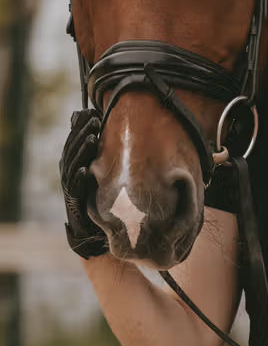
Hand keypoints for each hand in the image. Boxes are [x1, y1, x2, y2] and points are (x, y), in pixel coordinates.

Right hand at [59, 109, 108, 258]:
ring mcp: (73, 190)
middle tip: (92, 118)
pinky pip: (77, 190)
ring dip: (82, 151)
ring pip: (74, 166)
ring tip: (92, 136)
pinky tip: (87, 169)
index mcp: (78, 166)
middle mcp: (73, 176)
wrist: (104, 234)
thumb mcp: (112, 175)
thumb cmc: (110, 200)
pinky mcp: (76, 205)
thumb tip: (116, 134)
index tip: (91, 112)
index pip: (76, 142)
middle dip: (82, 134)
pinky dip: (81, 178)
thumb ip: (110, 156)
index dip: (81, 128)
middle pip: (73, 150)